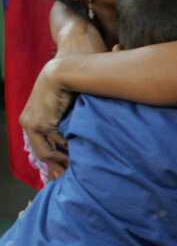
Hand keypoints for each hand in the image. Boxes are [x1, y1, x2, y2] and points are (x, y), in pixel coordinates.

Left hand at [19, 61, 72, 179]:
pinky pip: (56, 143)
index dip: (53, 162)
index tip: (64, 172)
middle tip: (67, 178)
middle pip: (42, 154)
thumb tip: (78, 140)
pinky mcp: (42, 123)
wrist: (67, 67)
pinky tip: (78, 155)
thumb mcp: (66, 107)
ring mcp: (34, 123)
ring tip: (76, 170)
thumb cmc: (72, 82)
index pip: (41, 147)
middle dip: (56, 167)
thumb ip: (68, 123)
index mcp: (33, 119)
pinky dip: (67, 150)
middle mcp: (29, 123)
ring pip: (48, 151)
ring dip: (63, 161)